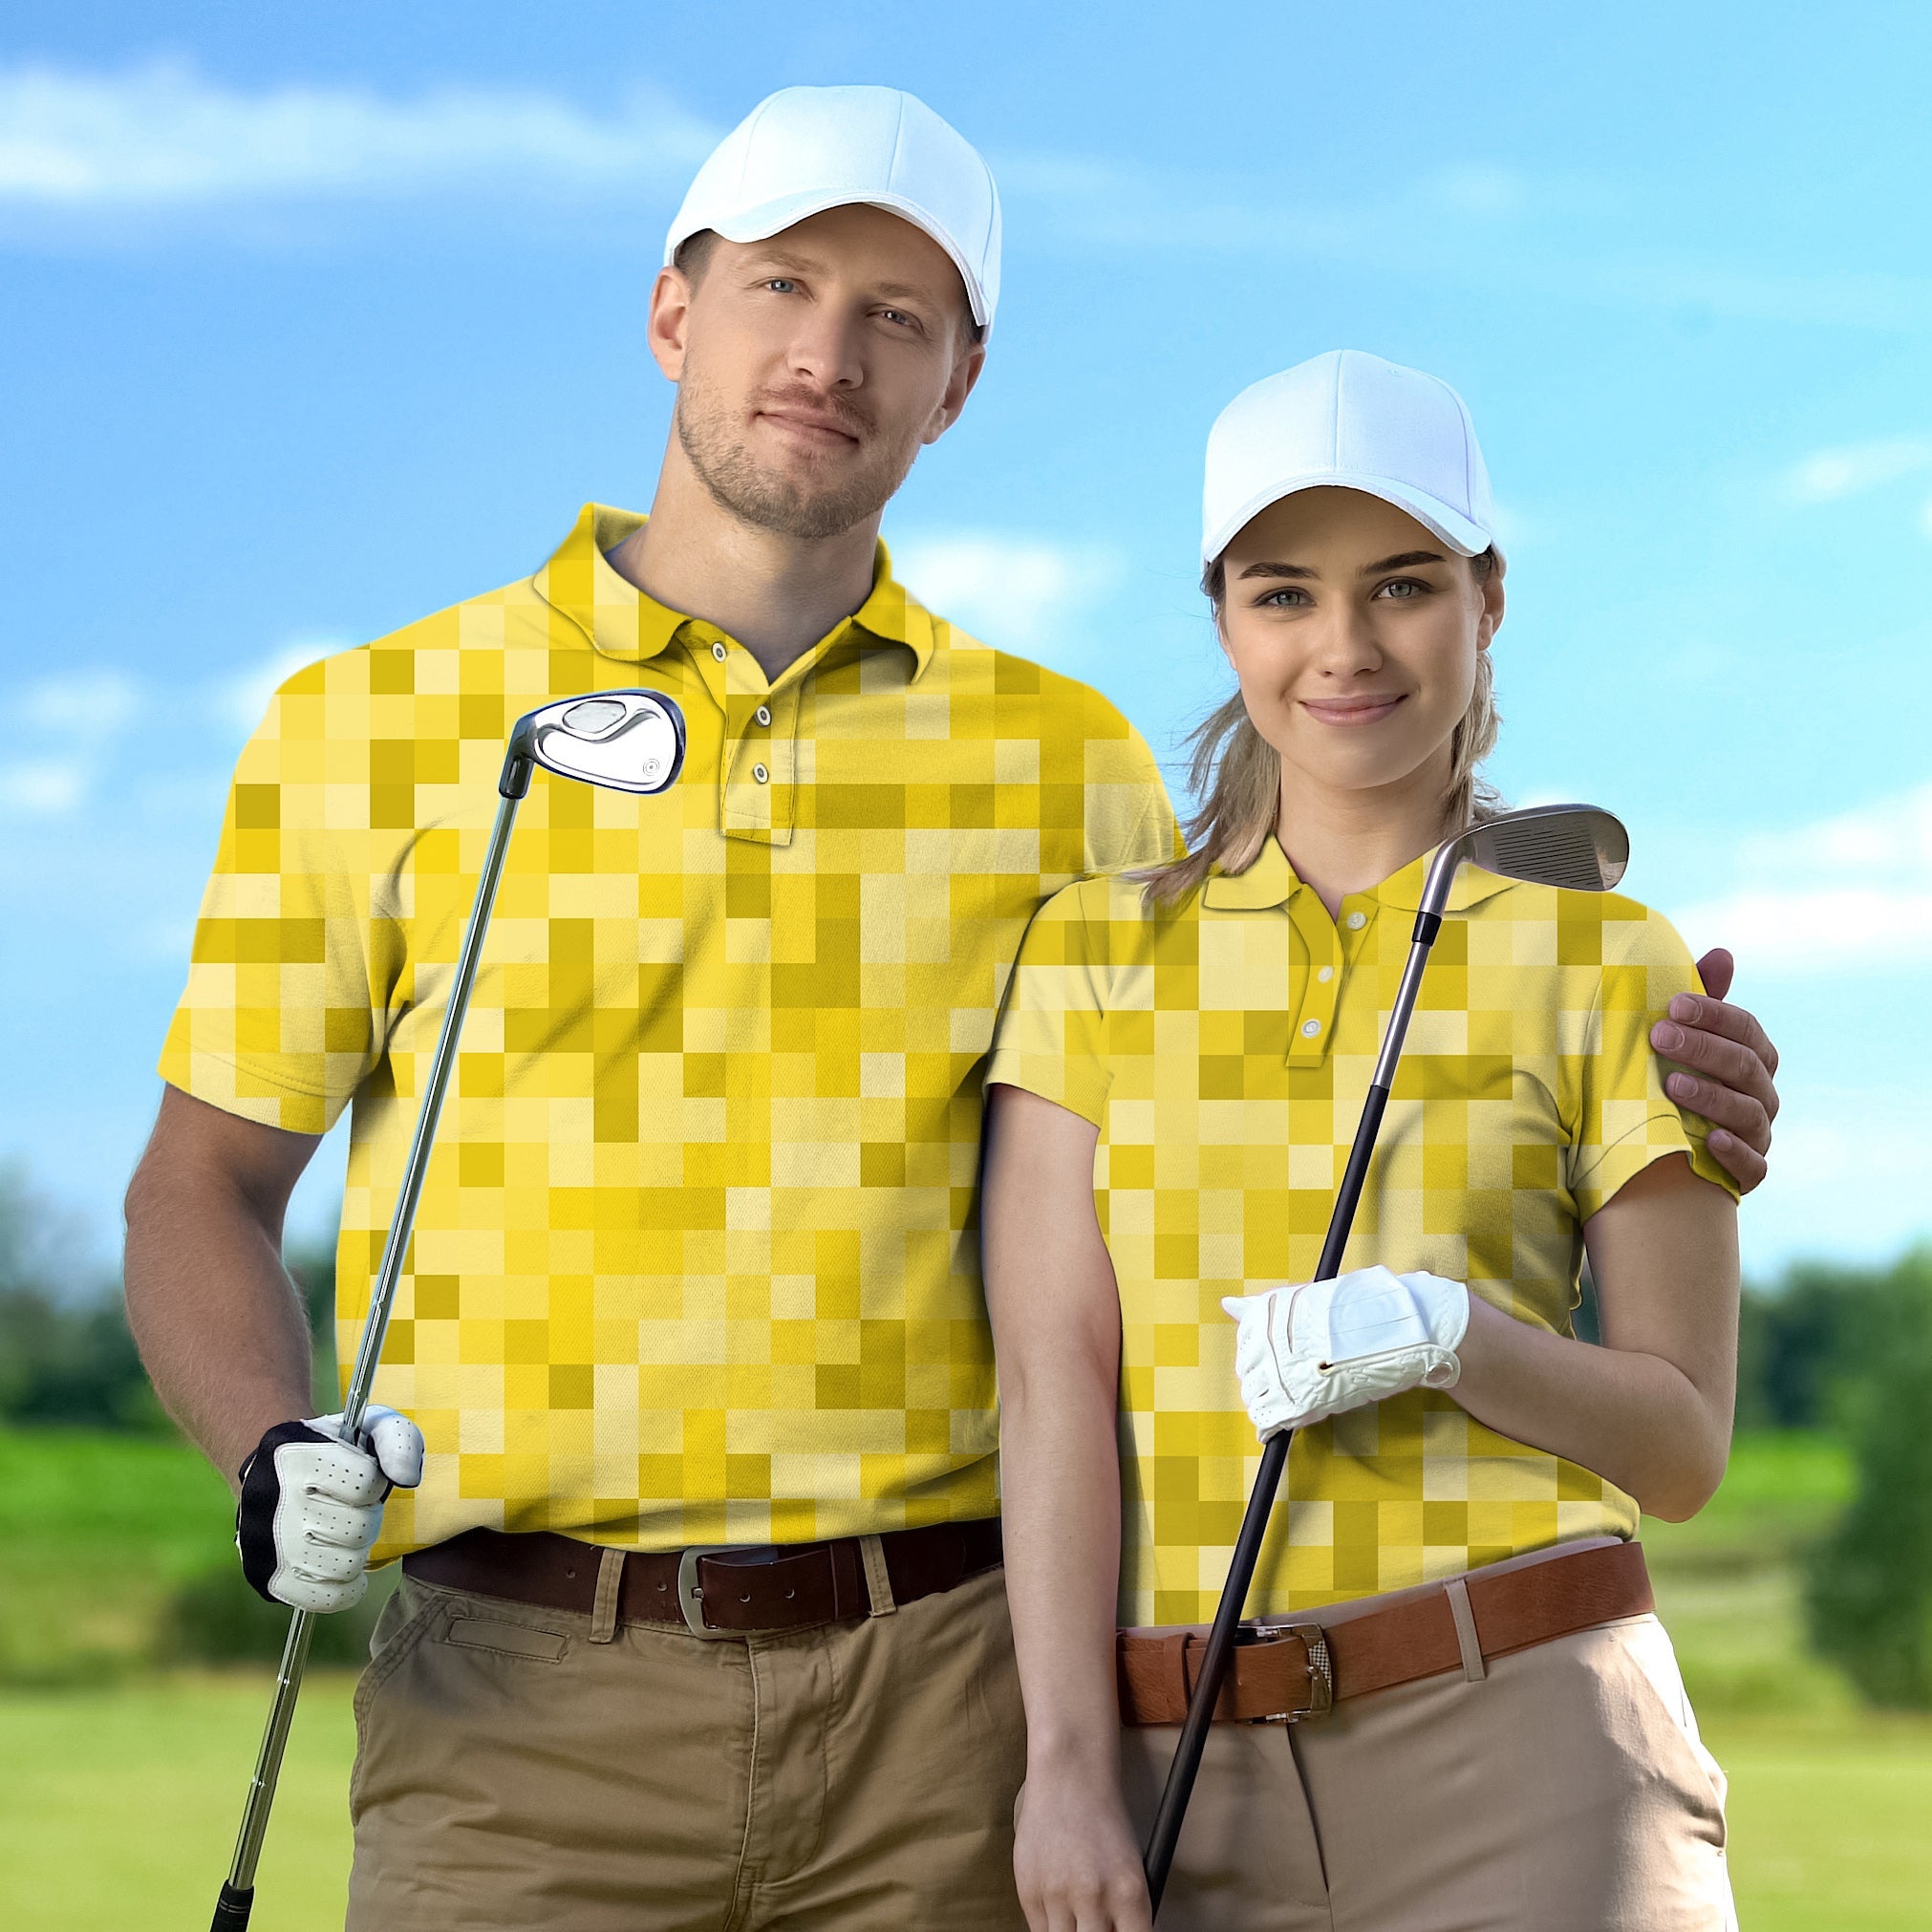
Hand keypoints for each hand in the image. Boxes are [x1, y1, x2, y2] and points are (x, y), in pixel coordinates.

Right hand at [235, 1405, 423, 1611]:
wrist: (271, 1470)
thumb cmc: (333, 1449)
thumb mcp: (368, 1426)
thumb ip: (399, 1441)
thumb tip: (407, 1479)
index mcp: (297, 1457)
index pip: (366, 1484)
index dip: (374, 1482)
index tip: (362, 1478)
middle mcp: (274, 1502)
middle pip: (358, 1529)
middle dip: (367, 1518)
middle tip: (353, 1509)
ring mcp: (265, 1546)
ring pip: (345, 1567)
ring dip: (355, 1552)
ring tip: (343, 1535)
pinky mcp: (267, 1579)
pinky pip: (326, 1599)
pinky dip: (345, 1587)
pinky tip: (341, 1564)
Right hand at [1014, 1766, 1152, 1931]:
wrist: (1068, 1778)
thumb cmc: (1104, 1821)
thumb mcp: (1131, 1868)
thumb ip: (1126, 1912)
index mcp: (1129, 1892)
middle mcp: (1094, 1897)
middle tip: (1096, 1925)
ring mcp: (1057, 1895)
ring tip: (1078, 1915)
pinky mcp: (1028, 1891)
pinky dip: (1052, 1926)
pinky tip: (1060, 1907)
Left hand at [1221, 1266, 1468, 1439]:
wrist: (1400, 1329)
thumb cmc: (1358, 1313)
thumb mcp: (1307, 1302)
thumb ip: (1265, 1309)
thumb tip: (1226, 1304)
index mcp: (1271, 1312)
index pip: (1245, 1342)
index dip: (1261, 1357)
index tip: (1279, 1360)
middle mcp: (1271, 1339)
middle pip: (1246, 1371)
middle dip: (1262, 1381)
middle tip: (1290, 1382)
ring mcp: (1285, 1370)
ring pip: (1256, 1396)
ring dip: (1268, 1402)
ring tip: (1292, 1400)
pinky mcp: (1301, 1399)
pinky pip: (1269, 1419)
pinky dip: (1270, 1426)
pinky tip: (1277, 1427)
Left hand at [1650, 948, 1778, 1193]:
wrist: (1664, 1147)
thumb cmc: (1676, 1077)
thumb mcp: (1683, 1038)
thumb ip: (1703, 1000)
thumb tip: (1722, 953)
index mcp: (1753, 1057)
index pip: (1746, 1029)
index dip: (1714, 1015)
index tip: (1672, 1004)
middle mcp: (1762, 1094)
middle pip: (1745, 1067)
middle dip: (1703, 1049)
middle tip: (1659, 1036)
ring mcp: (1758, 1134)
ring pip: (1748, 1113)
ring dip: (1711, 1097)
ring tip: (1671, 1085)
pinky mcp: (1748, 1173)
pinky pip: (1753, 1166)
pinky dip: (1734, 1153)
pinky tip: (1709, 1139)